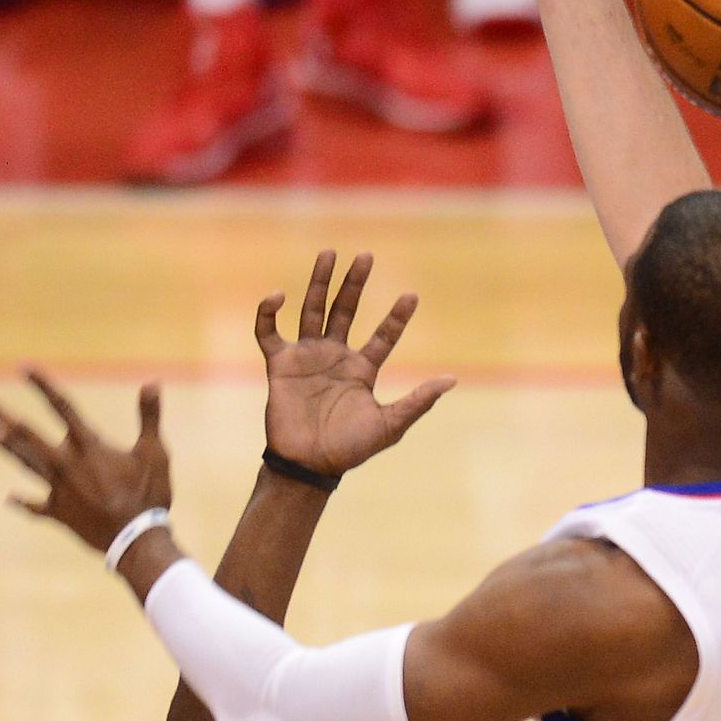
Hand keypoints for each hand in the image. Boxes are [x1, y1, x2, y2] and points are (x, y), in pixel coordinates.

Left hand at [0, 369, 170, 553]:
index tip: (23, 367)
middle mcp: (66, 464)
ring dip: (5, 447)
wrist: (135, 540)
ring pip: (25, 463)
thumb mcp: (154, 452)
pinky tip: (9, 497)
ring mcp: (58, 490)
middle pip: (25, 434)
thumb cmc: (148, 494)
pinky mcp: (59, 513)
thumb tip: (152, 382)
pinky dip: (24, 502)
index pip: (62, 407)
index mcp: (88, 446)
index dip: (42, 386)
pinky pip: (37, 507)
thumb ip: (149, 416)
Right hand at [256, 251, 455, 475]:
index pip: (384, 335)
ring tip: (329, 253)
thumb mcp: (390, 425)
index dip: (397, 317)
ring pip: (312, 311)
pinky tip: (278, 296)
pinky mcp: (280, 365)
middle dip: (354, 283)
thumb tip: (452, 380)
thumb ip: (417, 401)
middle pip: (345, 310)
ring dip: (318, 282)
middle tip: (366, 255)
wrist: (309, 466)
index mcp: (363, 368)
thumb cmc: (350, 449)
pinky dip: (268, 313)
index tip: (412, 296)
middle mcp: (336, 356)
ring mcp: (307, 358)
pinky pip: (269, 333)